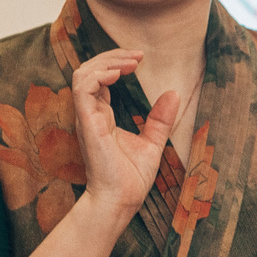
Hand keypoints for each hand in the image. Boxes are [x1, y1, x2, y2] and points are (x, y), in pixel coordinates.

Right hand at [70, 47, 179, 215]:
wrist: (121, 200)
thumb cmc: (131, 178)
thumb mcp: (153, 142)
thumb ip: (160, 119)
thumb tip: (173, 93)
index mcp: (102, 115)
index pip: (100, 78)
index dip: (116, 63)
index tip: (140, 59)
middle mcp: (91, 113)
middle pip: (89, 70)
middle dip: (112, 56)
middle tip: (138, 55)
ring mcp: (87, 117)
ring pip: (82, 74)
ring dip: (106, 62)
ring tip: (131, 63)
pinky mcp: (87, 123)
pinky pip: (83, 88)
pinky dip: (99, 75)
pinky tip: (118, 75)